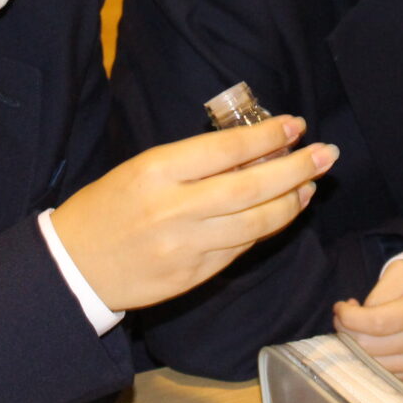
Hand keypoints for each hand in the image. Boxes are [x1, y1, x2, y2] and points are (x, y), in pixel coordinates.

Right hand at [51, 118, 338, 312]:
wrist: (75, 266)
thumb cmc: (108, 206)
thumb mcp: (142, 168)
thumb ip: (194, 162)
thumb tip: (254, 150)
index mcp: (157, 171)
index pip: (227, 150)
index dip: (269, 137)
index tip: (297, 125)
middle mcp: (175, 209)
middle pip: (252, 188)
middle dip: (298, 168)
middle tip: (328, 154)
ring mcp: (186, 247)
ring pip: (256, 223)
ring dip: (291, 202)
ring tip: (310, 184)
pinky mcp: (194, 277)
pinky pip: (241, 249)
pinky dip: (266, 228)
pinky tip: (282, 212)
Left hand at [332, 258, 402, 378]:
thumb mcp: (399, 273)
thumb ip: (378, 293)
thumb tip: (358, 317)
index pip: (378, 322)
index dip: (350, 317)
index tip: (339, 307)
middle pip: (370, 345)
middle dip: (346, 330)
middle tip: (343, 315)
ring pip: (371, 362)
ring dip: (353, 345)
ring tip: (356, 326)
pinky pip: (379, 372)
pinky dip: (366, 357)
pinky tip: (368, 339)